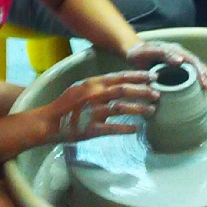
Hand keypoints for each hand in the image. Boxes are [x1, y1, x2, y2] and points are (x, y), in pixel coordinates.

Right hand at [45, 71, 159, 143]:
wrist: (48, 121)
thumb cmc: (65, 105)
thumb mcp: (80, 88)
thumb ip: (98, 86)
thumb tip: (117, 84)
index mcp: (92, 83)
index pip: (120, 77)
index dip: (138, 77)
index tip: (153, 77)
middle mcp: (94, 94)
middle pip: (124, 90)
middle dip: (143, 91)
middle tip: (157, 94)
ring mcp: (92, 111)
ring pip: (121, 108)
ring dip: (138, 109)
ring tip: (151, 111)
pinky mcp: (90, 128)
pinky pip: (112, 128)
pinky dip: (125, 128)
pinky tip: (136, 129)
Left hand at [126, 40, 206, 102]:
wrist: (134, 53)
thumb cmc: (139, 54)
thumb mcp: (146, 52)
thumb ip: (161, 54)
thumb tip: (180, 61)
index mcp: (177, 51)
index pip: (194, 63)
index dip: (201, 74)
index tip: (206, 86)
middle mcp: (183, 57)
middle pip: (201, 69)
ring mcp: (184, 65)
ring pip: (202, 74)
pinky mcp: (181, 72)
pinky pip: (196, 79)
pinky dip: (205, 87)